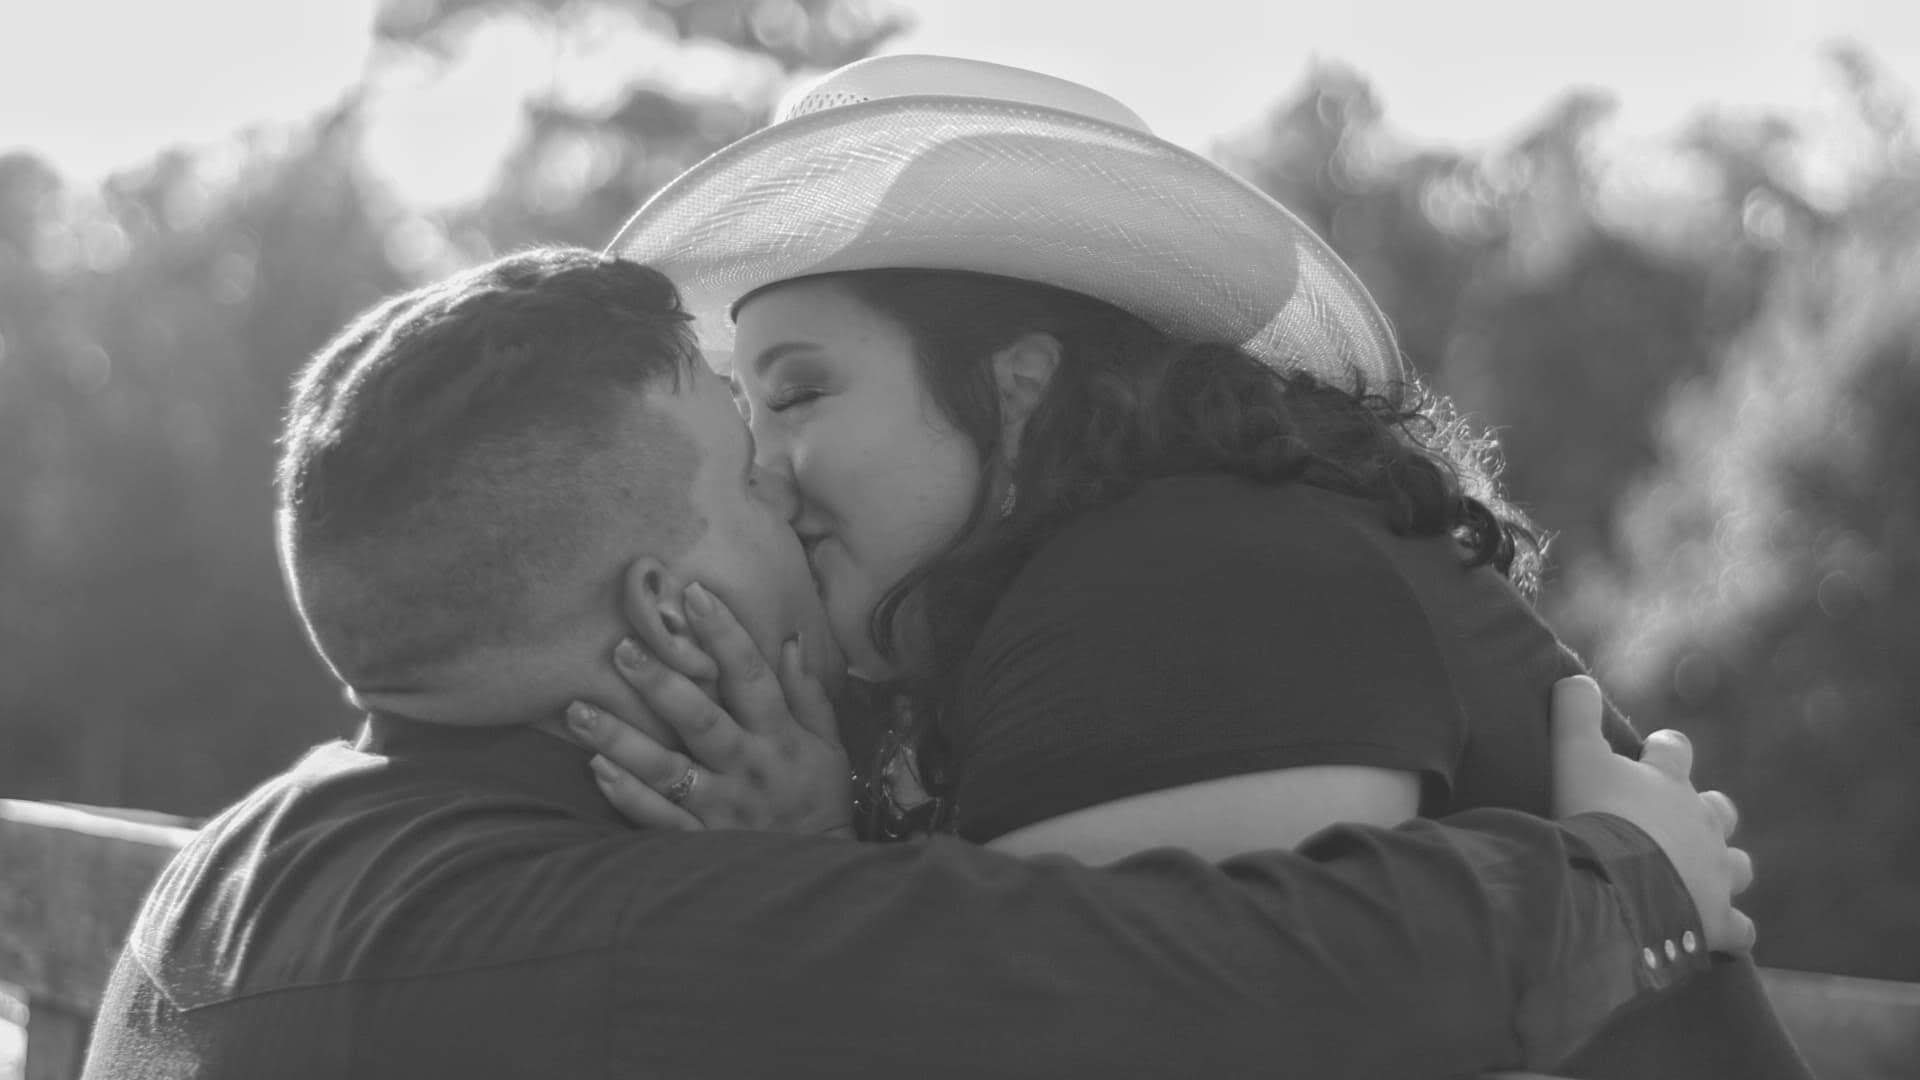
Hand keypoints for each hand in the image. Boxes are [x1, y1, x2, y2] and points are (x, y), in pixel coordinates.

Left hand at [567, 583, 851, 836]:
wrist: (819, 875)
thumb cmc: (820, 799)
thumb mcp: (828, 744)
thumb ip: (807, 693)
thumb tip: (787, 639)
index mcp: (780, 737)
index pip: (752, 677)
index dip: (725, 635)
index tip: (695, 594)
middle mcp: (748, 767)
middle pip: (701, 720)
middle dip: (661, 684)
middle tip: (623, 649)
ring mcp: (721, 807)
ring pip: (666, 770)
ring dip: (621, 739)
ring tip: (578, 711)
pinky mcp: (700, 841)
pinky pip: (658, 818)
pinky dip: (627, 795)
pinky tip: (596, 768)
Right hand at [1549, 676, 1755, 953]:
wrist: (1614, 886)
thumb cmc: (1592, 814)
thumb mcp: (1572, 752)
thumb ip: (1574, 710)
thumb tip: (1575, 677)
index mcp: (1669, 781)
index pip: (1676, 750)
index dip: (1665, 749)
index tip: (1651, 752)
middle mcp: (1702, 824)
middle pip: (1720, 810)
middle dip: (1706, 812)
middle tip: (1675, 823)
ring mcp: (1715, 874)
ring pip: (1738, 866)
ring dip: (1722, 868)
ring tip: (1697, 878)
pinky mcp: (1718, 921)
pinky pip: (1740, 930)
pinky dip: (1732, 931)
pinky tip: (1719, 935)